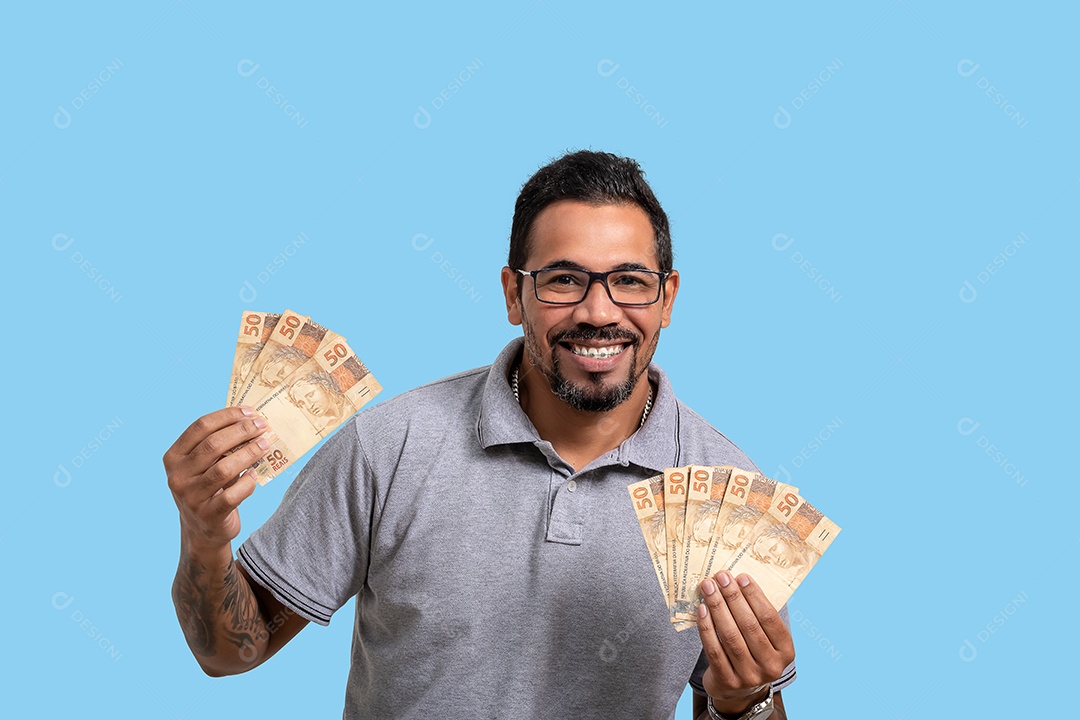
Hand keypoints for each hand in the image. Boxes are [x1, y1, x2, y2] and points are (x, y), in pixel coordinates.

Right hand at [164, 407, 269, 548]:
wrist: (202, 531)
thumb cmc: (208, 489)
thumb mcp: (203, 466)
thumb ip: (218, 446)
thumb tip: (251, 420)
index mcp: (174, 457)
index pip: (200, 427)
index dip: (228, 416)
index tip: (251, 412)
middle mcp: (178, 476)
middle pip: (213, 445)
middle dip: (242, 431)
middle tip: (263, 426)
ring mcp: (191, 497)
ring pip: (224, 469)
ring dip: (249, 453)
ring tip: (266, 445)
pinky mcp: (208, 515)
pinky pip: (233, 494)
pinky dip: (247, 483)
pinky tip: (254, 475)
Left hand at [696, 571, 794, 713]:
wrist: (739, 691)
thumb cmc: (752, 652)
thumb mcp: (764, 638)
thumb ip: (757, 615)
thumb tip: (737, 581)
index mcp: (786, 651)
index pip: (769, 618)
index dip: (754, 596)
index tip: (741, 577)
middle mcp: (771, 666)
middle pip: (749, 625)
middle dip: (732, 597)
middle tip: (721, 577)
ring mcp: (749, 676)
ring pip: (730, 636)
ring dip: (717, 607)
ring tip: (708, 588)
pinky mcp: (727, 682)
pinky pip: (714, 649)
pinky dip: (706, 627)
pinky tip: (701, 609)